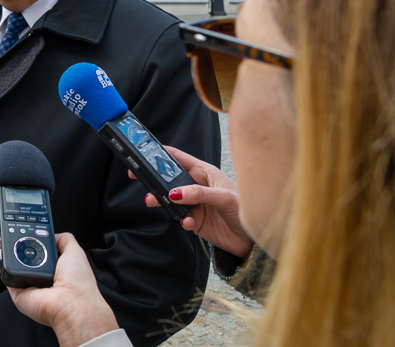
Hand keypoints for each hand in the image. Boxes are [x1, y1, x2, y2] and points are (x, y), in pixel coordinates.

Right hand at [0, 225, 117, 346]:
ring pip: (10, 261)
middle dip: (10, 239)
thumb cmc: (78, 282)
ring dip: (1, 246)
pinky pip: (5, 272)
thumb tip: (51, 233)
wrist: (71, 303)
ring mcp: (27, 282)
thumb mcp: (74, 251)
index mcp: (53, 266)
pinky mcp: (17, 291)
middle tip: (3, 226)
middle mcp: (39, 275)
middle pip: (20, 253)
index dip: (27, 235)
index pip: (36, 247)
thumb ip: (63, 239)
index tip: (20, 224)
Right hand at [136, 145, 252, 257]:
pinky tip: (189, 222)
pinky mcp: (196, 220)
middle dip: (155, 179)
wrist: (254, 240)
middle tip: (140, 178)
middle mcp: (198, 186)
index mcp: (205, 173)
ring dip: (161, 200)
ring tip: (153, 201)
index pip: (179, 159)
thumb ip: (199, 193)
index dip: (162, 155)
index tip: (146, 153)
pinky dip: (181, 220)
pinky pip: (181, 217)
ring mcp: (195, 203)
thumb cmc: (247, 209)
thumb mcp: (224, 197)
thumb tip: (176, 192)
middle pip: (170, 179)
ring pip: (171, 199)